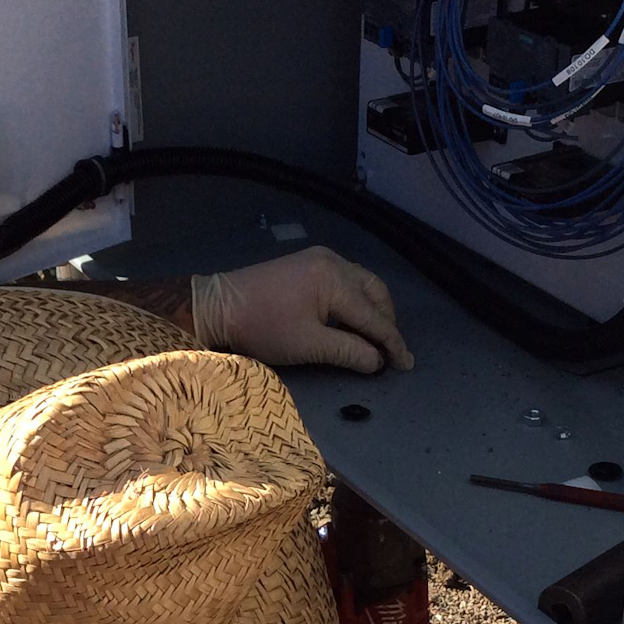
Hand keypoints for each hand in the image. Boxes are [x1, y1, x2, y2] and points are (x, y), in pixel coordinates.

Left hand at [191, 248, 414, 373]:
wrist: (217, 305)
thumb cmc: (262, 327)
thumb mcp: (308, 345)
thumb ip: (349, 352)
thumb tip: (378, 362)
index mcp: (336, 279)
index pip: (374, 315)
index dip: (392, 342)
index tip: (406, 364)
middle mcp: (334, 262)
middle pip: (375, 292)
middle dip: (385, 322)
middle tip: (390, 352)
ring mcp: (320, 259)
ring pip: (362, 284)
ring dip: (372, 310)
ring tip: (374, 338)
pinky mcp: (307, 264)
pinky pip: (345, 280)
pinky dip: (355, 301)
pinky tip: (352, 320)